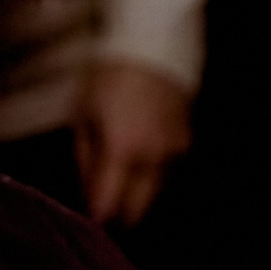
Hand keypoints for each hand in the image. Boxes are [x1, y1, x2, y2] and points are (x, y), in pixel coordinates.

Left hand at [74, 60, 192, 225]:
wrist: (155, 48)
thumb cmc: (109, 78)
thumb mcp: (84, 115)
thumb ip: (86, 158)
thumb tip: (89, 191)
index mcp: (124, 152)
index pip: (110, 204)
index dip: (97, 218)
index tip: (86, 221)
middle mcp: (154, 158)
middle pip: (139, 208)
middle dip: (120, 215)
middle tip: (103, 211)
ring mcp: (175, 152)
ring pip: (155, 193)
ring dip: (137, 196)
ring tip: (118, 188)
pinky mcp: (187, 142)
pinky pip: (166, 172)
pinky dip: (150, 178)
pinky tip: (137, 168)